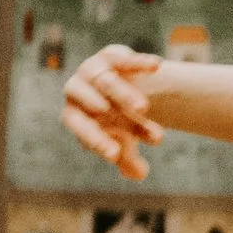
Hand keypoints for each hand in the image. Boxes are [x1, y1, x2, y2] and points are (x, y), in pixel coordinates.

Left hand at [63, 43, 164, 181]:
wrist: (121, 88)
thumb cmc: (118, 122)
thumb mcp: (125, 142)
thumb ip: (129, 160)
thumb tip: (139, 175)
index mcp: (75, 116)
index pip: (81, 128)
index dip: (96, 142)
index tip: (115, 155)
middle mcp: (78, 91)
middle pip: (90, 101)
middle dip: (108, 115)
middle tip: (124, 125)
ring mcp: (93, 71)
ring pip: (106, 82)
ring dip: (124, 94)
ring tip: (144, 109)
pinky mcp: (111, 56)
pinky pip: (123, 59)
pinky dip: (139, 62)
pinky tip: (157, 66)